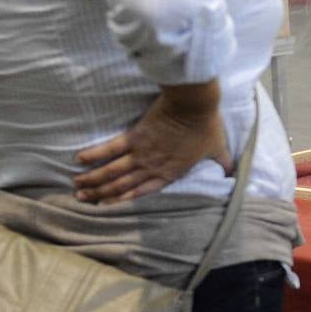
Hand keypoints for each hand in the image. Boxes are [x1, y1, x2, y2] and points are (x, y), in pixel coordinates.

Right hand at [73, 86, 228, 203]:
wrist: (194, 105)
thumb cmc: (206, 126)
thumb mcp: (218, 149)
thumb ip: (222, 164)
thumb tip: (233, 173)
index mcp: (170, 173)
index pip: (142, 192)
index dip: (123, 200)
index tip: (106, 206)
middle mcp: (152, 167)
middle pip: (121, 184)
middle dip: (101, 194)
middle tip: (82, 199)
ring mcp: (141, 152)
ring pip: (112, 171)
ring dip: (93, 180)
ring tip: (77, 186)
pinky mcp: (135, 136)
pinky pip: (111, 148)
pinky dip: (95, 154)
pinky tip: (80, 160)